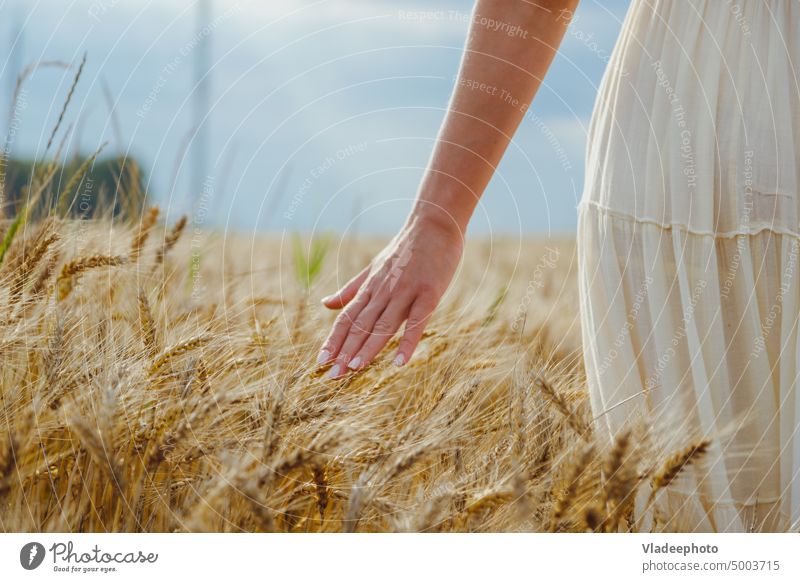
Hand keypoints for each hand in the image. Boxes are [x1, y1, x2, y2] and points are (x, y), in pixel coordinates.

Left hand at [317, 214, 462, 377]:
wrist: (434, 224)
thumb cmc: (406, 248)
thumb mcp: (374, 267)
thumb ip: (351, 289)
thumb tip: (324, 304)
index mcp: (370, 288)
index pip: (346, 318)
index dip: (333, 340)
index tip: (321, 361)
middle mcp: (383, 292)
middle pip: (360, 326)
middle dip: (345, 352)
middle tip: (331, 376)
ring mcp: (406, 292)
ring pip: (383, 326)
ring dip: (368, 349)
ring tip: (353, 370)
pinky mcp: (429, 294)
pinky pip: (417, 322)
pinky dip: (408, 342)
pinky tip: (400, 362)